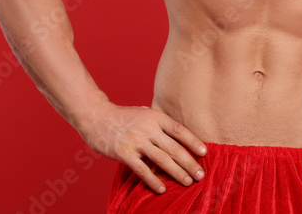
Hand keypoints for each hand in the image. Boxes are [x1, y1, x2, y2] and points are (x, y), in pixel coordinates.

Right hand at [75, 101, 206, 193]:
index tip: (204, 153)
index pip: (179, 130)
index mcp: (155, 117)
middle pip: (174, 148)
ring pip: (162, 160)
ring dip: (177, 173)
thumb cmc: (122, 116)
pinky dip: (154, 181)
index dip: (193, 142)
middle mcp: (148, 129)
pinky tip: (162, 189)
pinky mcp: (124, 154)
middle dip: (189, 163)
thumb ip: (158, 123)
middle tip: (200, 175)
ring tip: (187, 182)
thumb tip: (176, 134)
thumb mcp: (143, 112)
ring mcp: (136, 141)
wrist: (96, 117)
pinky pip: (142, 170)